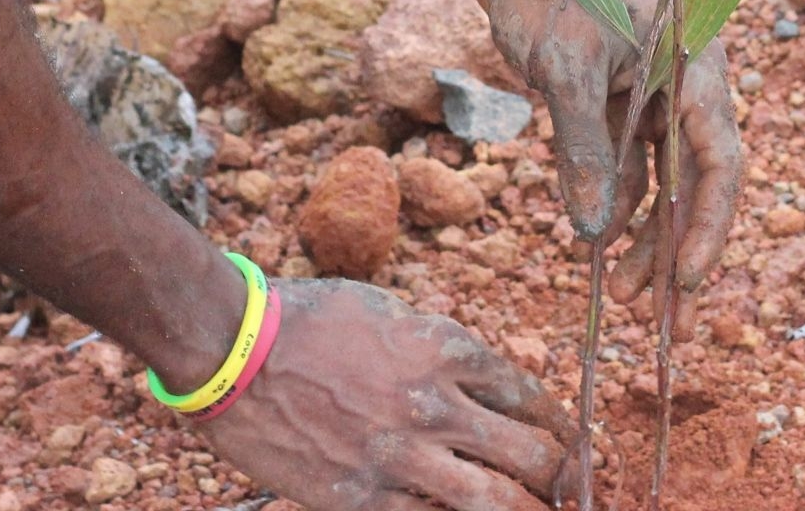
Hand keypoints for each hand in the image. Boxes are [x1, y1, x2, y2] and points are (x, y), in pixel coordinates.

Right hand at [193, 280, 577, 510]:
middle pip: (530, 454)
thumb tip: (478, 385)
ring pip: (495, 502)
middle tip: (571, 489)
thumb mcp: (389, 312)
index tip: (567, 440)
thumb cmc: (306, 319)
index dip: (558, 425)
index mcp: (445, 348)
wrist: (233, 351)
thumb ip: (437, 349)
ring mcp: (400, 457)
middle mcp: (434, 403)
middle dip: (560, 478)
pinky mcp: (362, 498)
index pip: (529, 396)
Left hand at [472, 0, 740, 334]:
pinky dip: (616, 201)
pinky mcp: (617, 95)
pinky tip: (597, 243)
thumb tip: (594, 233)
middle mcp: (685, 82)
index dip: (709, 227)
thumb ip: (584, 152)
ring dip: (644, 232)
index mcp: (695, 67)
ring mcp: (652, 90)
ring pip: (661, 178)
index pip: (719, 163)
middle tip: (660, 314)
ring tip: (624, 291)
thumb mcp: (565, 74)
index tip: (687, 282)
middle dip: (677, 247)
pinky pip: (627, 161)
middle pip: (695, 180)